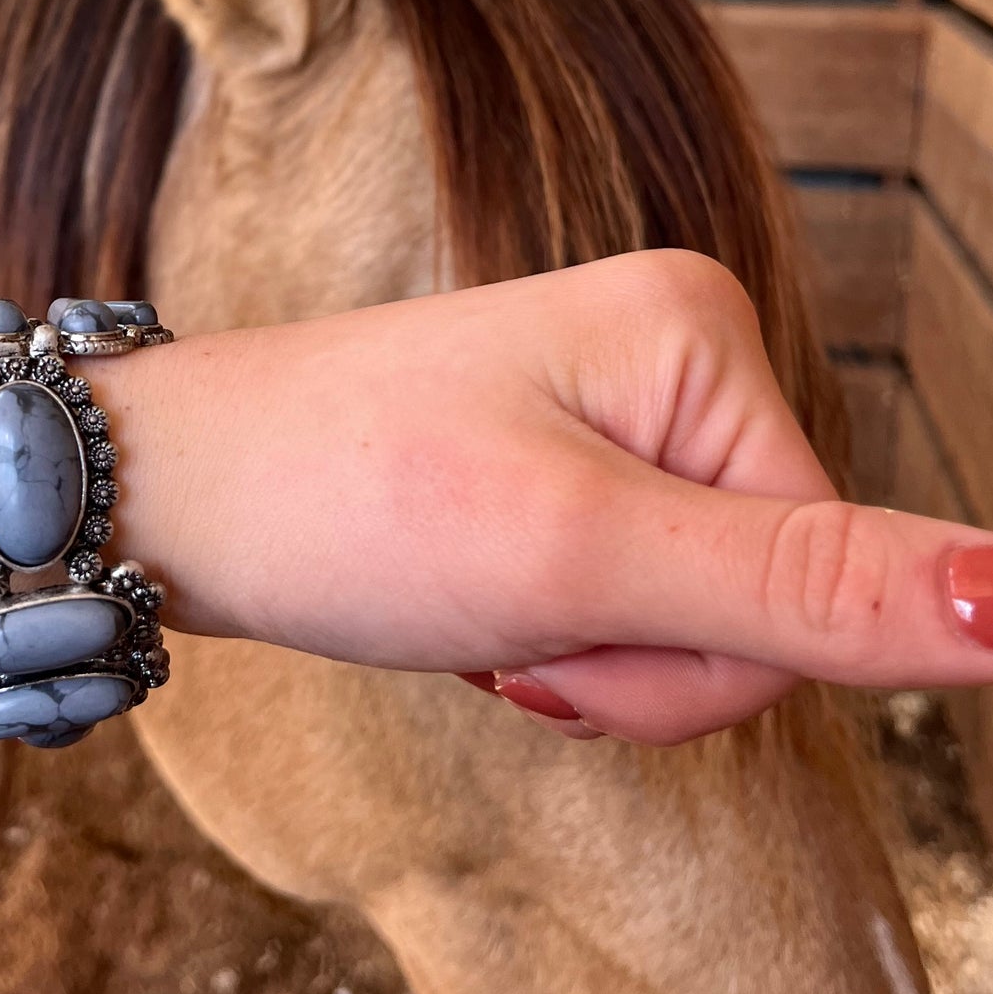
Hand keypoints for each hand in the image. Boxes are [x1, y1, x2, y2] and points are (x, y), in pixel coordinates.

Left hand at [119, 250, 992, 743]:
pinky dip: (557, 637)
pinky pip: (630, 598)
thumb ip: (810, 587)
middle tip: (507, 623)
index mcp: (703, 333)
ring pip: (696, 617)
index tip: (551, 628)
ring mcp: (623, 408)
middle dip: (636, 661)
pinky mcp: (574, 460)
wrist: (172, 490)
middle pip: (763, 596)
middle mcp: (678, 352)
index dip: (692, 660)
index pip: (820, 572)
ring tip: (478, 607)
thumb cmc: (348, 495)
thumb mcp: (584, 554)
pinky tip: (473, 601)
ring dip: (590, 657)